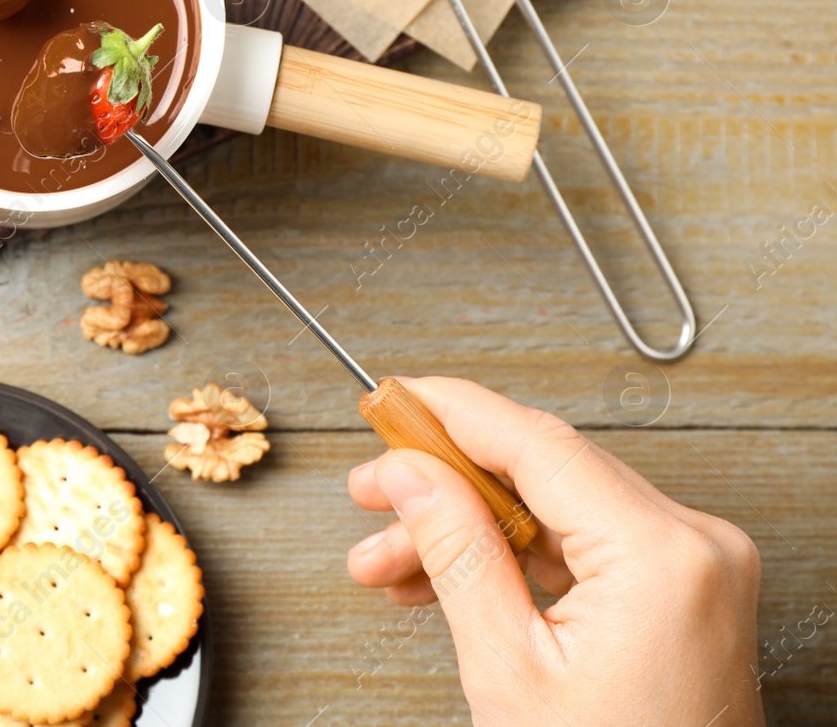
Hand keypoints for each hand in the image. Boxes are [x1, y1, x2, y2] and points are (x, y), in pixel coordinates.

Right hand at [347, 376, 764, 726]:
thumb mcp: (510, 669)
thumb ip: (456, 555)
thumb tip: (411, 476)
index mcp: (661, 556)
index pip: (537, 444)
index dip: (452, 412)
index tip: (395, 396)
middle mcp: (693, 545)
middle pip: (540, 473)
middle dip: (442, 484)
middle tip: (370, 492)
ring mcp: (695, 566)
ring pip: (551, 510)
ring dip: (465, 528)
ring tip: (387, 561)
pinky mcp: (683, 588)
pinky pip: (580, 545)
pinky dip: (510, 557)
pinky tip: (442, 577)